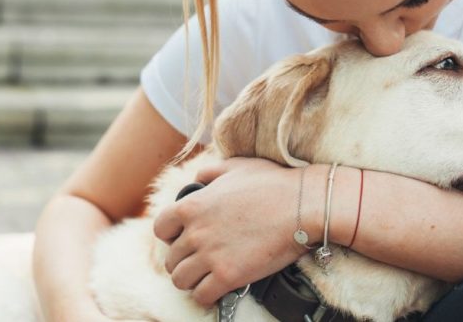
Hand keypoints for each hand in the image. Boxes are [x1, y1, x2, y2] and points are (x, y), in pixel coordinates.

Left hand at [152, 157, 308, 307]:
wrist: (302, 205)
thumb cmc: (273, 183)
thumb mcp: (236, 166)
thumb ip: (210, 172)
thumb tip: (198, 179)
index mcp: (192, 206)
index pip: (160, 228)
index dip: (170, 235)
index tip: (183, 238)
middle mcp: (196, 232)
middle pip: (170, 258)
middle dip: (184, 260)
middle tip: (199, 260)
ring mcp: (210, 256)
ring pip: (180, 280)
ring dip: (192, 280)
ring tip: (206, 277)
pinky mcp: (228, 276)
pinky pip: (202, 296)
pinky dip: (206, 296)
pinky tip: (217, 290)